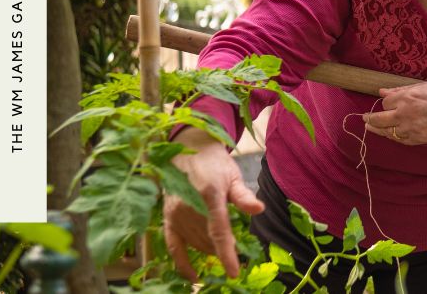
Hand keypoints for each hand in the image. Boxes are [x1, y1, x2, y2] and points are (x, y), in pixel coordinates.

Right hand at [163, 127, 264, 281]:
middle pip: (209, 240)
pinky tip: (194, 277)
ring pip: (196, 244)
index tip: (233, 272)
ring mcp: (176, 213)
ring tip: (222, 249)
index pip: (218, 231)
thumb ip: (243, 196)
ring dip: (210, 251)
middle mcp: (189, 206)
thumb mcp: (233, 175)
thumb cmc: (215, 163)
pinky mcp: (167, 218)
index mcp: (209, 195)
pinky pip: (173, 246)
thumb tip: (259, 209)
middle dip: (224, 249)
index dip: (226, 254)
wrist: (188, 150)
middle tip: (238, 247)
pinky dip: (182, 263)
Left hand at [362, 82, 426, 144]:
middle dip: (370, 119)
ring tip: (370, 127)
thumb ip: (401, 91)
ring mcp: (410, 129)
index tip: (388, 102)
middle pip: (379, 119)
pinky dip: (392, 136)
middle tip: (364, 118)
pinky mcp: (417, 139)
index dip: (386, 102)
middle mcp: (405, 114)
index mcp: (406, 98)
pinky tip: (388, 133)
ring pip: (387, 132)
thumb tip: (382, 91)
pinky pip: (399, 139)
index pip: (385, 102)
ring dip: (378, 129)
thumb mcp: (423, 86)